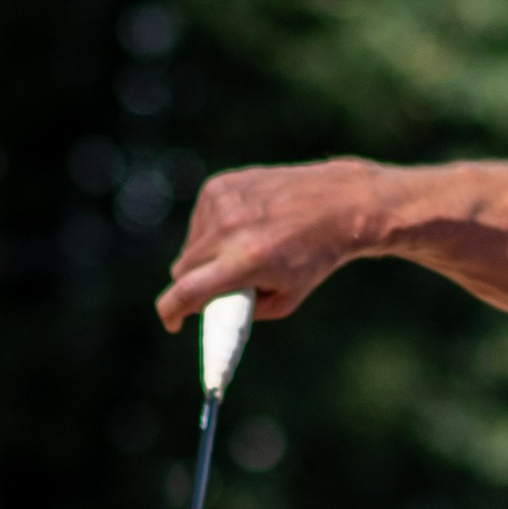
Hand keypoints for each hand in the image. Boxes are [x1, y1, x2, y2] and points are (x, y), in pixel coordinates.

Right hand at [156, 158, 392, 331]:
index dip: (171, 312)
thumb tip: (204, 309)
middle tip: (219, 288)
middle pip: (184, 268)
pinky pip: (200, 221)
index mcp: (245, 260)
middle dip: (194, 285)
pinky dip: (212, 232)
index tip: (172, 324)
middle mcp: (228, 227)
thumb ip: (241, 310)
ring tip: (241, 254)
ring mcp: (221, 201)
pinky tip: (242, 229)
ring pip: (191, 245)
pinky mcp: (219, 185)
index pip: (186, 289)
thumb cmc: (313, 258)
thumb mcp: (285, 300)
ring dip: (204, 258)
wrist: (336, 203)